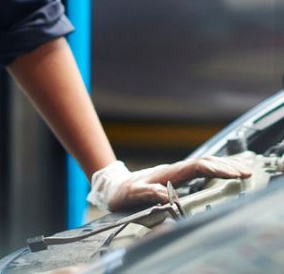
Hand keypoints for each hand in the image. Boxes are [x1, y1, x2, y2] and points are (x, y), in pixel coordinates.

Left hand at [88, 155, 252, 211]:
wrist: (113, 186)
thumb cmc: (123, 193)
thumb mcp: (132, 195)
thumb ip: (148, 194)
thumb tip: (167, 196)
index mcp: (167, 173)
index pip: (196, 168)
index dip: (216, 169)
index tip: (233, 174)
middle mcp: (173, 170)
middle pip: (204, 163)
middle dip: (226, 166)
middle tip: (247, 171)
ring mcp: (175, 173)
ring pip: (203, 165)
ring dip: (223, 166)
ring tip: (243, 169)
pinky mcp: (175, 178)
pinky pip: (199, 171)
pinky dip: (214, 170)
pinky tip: (223, 172)